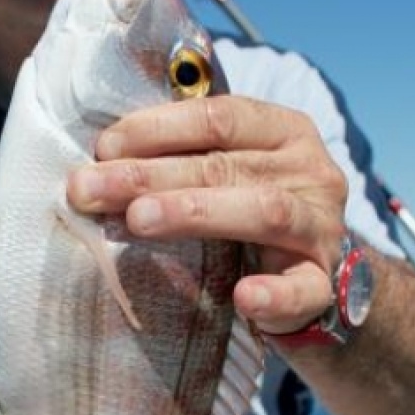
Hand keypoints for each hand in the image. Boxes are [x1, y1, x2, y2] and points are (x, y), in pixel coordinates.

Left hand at [65, 94, 348, 334]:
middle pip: (226, 165)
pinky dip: (275, 295)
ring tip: (138, 219)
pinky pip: (304, 290)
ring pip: (265, 211)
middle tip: (89, 188)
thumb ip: (182, 159)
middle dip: (150, 175)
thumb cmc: (249, 212)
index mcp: (284, 131)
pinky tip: (244, 297)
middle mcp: (311, 172)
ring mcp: (321, 228)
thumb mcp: (226, 174)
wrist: (313, 278)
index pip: (220, 117)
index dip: (158, 128)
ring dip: (196, 212)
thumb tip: (99, 156)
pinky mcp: (325, 284)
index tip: (103, 147)